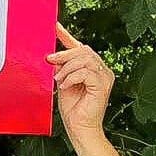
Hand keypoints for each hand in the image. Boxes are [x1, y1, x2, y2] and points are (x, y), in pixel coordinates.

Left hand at [50, 23, 112, 140]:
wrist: (79, 128)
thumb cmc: (73, 109)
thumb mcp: (63, 82)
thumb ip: (62, 68)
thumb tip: (54, 56)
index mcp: (93, 68)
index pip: (80, 48)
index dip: (67, 36)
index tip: (55, 27)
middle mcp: (102, 70)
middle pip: (83, 50)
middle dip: (64, 54)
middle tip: (50, 61)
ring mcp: (105, 77)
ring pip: (84, 59)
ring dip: (67, 68)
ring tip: (59, 80)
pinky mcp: (103, 85)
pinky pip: (86, 72)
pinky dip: (72, 77)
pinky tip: (65, 85)